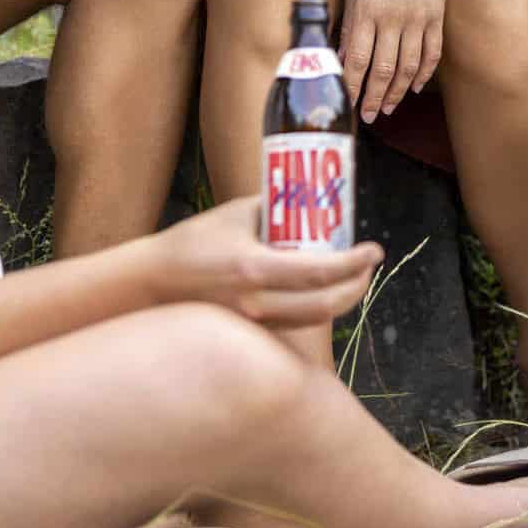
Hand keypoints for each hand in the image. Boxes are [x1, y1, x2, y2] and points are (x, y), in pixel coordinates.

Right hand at [143, 197, 380, 327]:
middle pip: (325, 307)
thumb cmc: (193, 241)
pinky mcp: (248, 332)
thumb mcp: (237, 213)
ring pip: (312, 319)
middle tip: (368, 267)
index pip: (319, 272)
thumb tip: (309, 195)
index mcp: (253, 269)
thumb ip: (275, 206)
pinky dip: (314, 308)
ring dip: (339, 300)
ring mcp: (251, 323)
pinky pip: (293, 324)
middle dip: (356, 288)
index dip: (354, 264)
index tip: (374, 250)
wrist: (152, 282)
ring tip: (352, 278)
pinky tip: (320, 290)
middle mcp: (255, 303)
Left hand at [342, 0, 453, 121]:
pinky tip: (413, 87)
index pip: (358, 59)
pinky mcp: (435, 18)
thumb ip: (348, 26)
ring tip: (388, 107)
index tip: (349, 103)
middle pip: (383, 69)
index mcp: (367, 11)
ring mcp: (417, 19)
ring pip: (409, 67)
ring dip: (397, 92)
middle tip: (369, 117)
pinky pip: (432, 54)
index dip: (353, 86)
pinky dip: (423, 75)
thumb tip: (341, 60)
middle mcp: (392, 18)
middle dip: (374, 97)